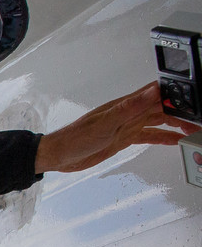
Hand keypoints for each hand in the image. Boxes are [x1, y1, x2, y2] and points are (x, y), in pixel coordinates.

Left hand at [35, 81, 193, 173]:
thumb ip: (129, 108)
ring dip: (176, 124)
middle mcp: (128, 113)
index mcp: (126, 105)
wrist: (59, 155)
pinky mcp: (123, 138)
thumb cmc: (76, 138)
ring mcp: (127, 125)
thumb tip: (152, 91)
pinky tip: (174, 140)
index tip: (194, 99)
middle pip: (162, 108)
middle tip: (197, 121)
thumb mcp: (105, 123)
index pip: (157, 93)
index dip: (176, 94)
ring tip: (193, 130)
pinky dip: (163, 137)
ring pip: (158, 121)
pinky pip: (148, 136)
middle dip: (182, 111)